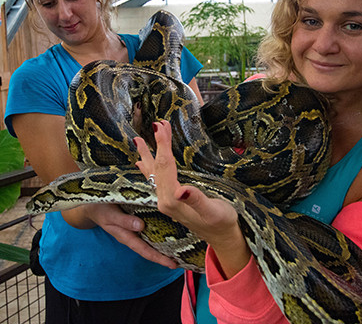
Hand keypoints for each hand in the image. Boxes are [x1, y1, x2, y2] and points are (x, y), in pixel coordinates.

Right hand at [84, 200, 178, 267]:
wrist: (91, 204)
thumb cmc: (100, 209)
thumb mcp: (110, 215)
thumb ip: (124, 221)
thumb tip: (141, 226)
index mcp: (126, 236)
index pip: (145, 251)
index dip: (159, 258)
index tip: (173, 264)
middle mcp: (132, 234)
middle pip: (150, 249)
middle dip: (164, 256)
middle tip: (181, 261)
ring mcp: (134, 228)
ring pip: (150, 239)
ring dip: (163, 244)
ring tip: (179, 248)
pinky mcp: (135, 218)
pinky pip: (149, 228)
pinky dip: (159, 230)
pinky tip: (168, 227)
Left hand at [135, 124, 250, 277]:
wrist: (223, 238)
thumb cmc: (222, 223)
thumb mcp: (213, 211)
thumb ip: (196, 201)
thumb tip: (181, 190)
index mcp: (173, 201)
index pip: (165, 167)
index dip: (163, 146)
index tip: (161, 126)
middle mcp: (165, 201)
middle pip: (158, 168)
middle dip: (157, 145)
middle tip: (158, 123)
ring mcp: (166, 201)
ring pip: (153, 174)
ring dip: (148, 155)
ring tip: (138, 141)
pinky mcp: (170, 202)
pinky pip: (155, 181)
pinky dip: (148, 170)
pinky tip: (142, 164)